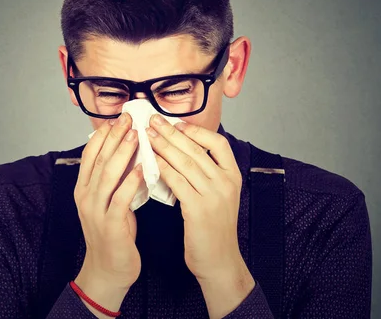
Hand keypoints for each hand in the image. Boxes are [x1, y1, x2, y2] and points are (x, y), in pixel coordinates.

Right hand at [74, 112, 143, 291]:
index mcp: (84, 188)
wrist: (108, 270)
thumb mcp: (109, 201)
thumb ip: (114, 180)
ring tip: (136, 135)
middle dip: (115, 137)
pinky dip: (130, 182)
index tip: (118, 118)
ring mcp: (95, 210)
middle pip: (99, 159)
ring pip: (107, 175)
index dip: (103, 135)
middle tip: (129, 118)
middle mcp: (86, 196)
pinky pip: (120, 199)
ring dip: (122, 153)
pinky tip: (141, 169)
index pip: (90, 154)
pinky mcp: (110, 224)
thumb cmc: (114, 232)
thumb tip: (130, 153)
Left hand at [146, 115, 250, 283]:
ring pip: (185, 162)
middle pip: (196, 149)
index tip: (177, 123)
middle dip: (172, 133)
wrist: (219, 260)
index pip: (218, 143)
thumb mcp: (219, 195)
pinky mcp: (198, 209)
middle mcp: (225, 182)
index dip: (196, 131)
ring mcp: (213, 195)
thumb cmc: (213, 227)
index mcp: (232, 176)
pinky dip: (162, 168)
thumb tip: (184, 148)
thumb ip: (207, 173)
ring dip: (163, 146)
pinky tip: (150, 161)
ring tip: (148, 136)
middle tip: (153, 121)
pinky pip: (177, 182)